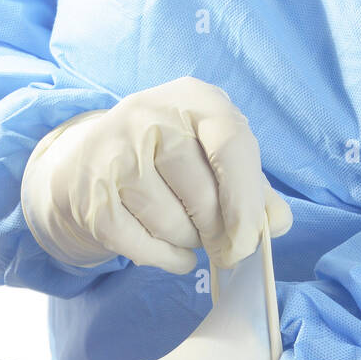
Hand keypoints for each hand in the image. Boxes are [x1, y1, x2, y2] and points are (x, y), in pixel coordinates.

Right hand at [20, 76, 291, 272]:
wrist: (84, 165)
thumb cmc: (164, 160)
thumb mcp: (210, 155)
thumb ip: (252, 186)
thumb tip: (277, 223)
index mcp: (192, 99)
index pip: (231, 143)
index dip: (246, 199)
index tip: (249, 240)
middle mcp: (149, 118)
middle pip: (201, 195)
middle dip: (217, 232)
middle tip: (220, 243)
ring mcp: (115, 157)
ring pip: (171, 224)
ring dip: (187, 242)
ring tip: (184, 231)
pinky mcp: (93, 199)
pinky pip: (142, 246)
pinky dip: (165, 260)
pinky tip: (170, 253)